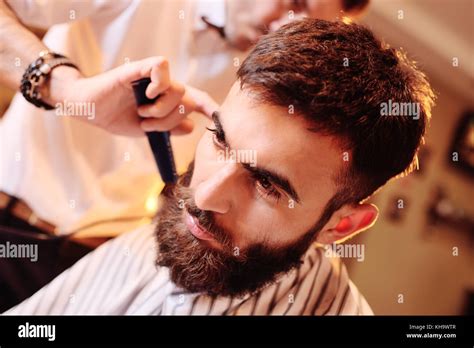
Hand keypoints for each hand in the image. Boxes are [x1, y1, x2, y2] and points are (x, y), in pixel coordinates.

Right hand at [45, 57, 217, 136]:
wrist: (87, 110)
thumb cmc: (115, 117)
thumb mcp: (146, 129)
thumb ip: (168, 129)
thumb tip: (191, 126)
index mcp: (166, 101)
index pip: (195, 100)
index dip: (209, 107)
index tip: (219, 118)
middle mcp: (162, 87)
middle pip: (187, 99)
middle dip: (171, 119)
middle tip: (148, 124)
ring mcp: (151, 78)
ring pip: (177, 88)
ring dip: (162, 109)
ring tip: (142, 114)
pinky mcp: (138, 69)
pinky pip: (160, 65)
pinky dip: (160, 82)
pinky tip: (149, 94)